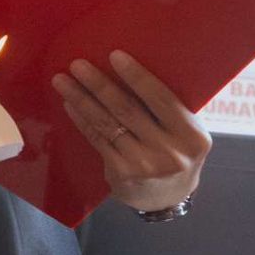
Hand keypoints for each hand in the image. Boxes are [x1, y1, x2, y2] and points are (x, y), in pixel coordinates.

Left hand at [53, 50, 210, 212]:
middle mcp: (170, 151)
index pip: (161, 99)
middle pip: (127, 110)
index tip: (114, 55)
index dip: (137, 77)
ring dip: (81, 99)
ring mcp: (144, 165)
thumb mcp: (185, 132)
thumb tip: (130, 68)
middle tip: (77, 64)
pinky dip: (82, 119)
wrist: (167, 199)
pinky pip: (97, 139)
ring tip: (62, 80)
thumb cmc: (176, 152)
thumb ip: (168, 109)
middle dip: (99, 84)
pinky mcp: (121, 173)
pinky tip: (70, 104)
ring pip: (107, 124)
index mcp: (192, 135)